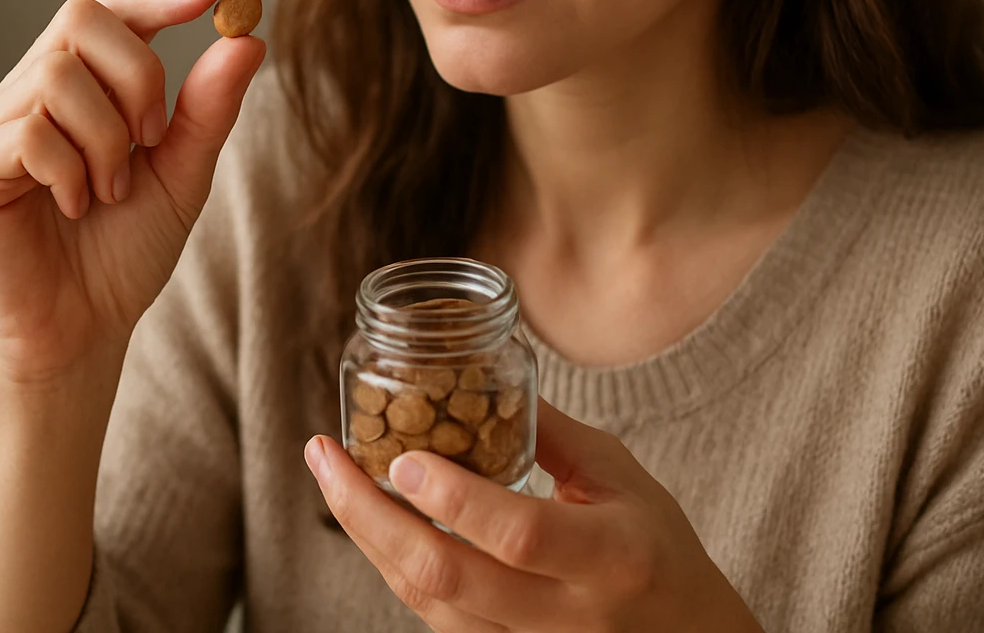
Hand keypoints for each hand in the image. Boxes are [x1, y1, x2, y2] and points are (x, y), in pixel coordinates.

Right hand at [0, 0, 265, 384]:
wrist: (84, 331)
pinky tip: (73, 206)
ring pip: (57, 75)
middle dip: (137, 75)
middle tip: (152, 141)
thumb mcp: (184, 174)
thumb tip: (246, 39)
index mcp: (81, 85)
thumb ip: (209, 107)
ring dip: (106, 138)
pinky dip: (68, 170)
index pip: (109, 9)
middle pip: (80, 17)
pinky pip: (26, 131)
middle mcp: (29, 92)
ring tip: (108, 191)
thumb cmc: (126, 253)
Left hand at [305, 398, 763, 632]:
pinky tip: (370, 519)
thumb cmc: (656, 549)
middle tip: (326, 457)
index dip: (453, 499)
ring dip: (369, 538)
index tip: (401, 458)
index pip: (518, 535)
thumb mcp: (621, 478)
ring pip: (427, 604)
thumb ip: (551, 433)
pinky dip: (393, 566)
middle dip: (370, 516)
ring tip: (333, 475)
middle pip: (447, 577)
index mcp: (610, 556)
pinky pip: (434, 618)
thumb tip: (480, 376)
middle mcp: (566, 614)